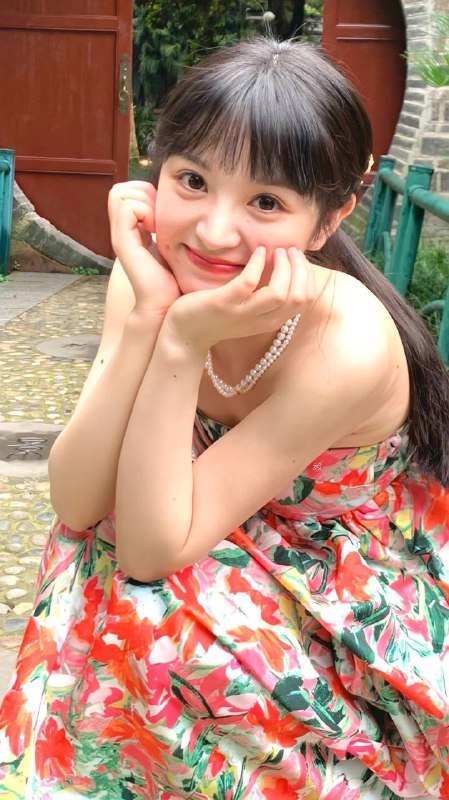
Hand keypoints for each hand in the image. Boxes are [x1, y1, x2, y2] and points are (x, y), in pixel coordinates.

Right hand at [108, 181, 180, 314]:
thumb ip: (170, 227)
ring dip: (143, 201)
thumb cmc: (174, 280)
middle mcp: (122, 231)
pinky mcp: (122, 242)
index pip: (127, 192)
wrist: (164, 305)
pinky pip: (127, 207)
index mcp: (133, 230)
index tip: (161, 213)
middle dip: (142, 193)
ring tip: (156, 223)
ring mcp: (120, 236)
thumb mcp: (173, 246)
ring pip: (119, 194)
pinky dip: (144, 210)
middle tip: (158, 215)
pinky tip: (154, 230)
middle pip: (120, 190)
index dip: (145, 193)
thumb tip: (182, 207)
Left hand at [163, 246, 315, 349]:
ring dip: (282, 267)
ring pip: (278, 293)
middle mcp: (261, 320)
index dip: (306, 275)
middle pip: (297, 297)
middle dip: (299, 269)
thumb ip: (265, 295)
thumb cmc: (217, 316)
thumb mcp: (249, 309)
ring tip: (276, 251)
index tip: (296, 258)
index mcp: (271, 321)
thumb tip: (284, 267)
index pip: (304, 300)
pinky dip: (256, 264)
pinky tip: (256, 252)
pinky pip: (248, 283)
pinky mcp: (223, 304)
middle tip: (288, 251)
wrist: (185, 335)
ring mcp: (242, 313)